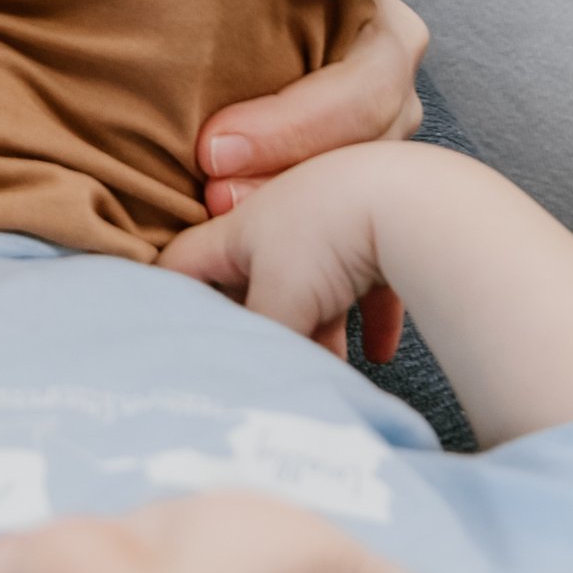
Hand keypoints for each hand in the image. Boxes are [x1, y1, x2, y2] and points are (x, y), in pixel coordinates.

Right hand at [161, 148, 396, 356]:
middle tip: (263, 362)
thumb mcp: (281, 298)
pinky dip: (370, 318)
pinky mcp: (378, 237)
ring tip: (330, 370)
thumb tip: (249, 374)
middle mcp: (281, 219)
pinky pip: (368, 284)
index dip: (165, 290)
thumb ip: (259, 338)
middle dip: (257, 323)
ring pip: (313, 288)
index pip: (183, 260)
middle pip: (251, 280)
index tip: (161, 325)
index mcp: (241, 227)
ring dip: (319, 330)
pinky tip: (380, 351)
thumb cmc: (330, 237)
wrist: (412, 198)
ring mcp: (331, 225)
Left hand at [193, 0, 427, 364]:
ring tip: (229, 227)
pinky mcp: (357, 179)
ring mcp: (374, 107)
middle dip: (306, 116)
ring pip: (384, 153)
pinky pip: (382, 234)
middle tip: (213, 152)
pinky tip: (355, 337)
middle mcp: (374, 31)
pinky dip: (371, 285)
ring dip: (316, 196)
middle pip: (381, 70)